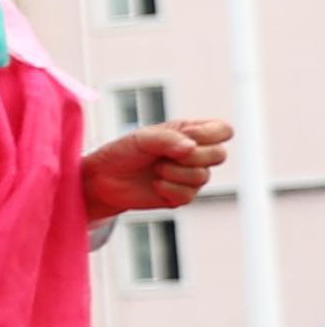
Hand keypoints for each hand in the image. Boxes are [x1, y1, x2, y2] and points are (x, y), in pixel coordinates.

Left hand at [83, 119, 234, 221]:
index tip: (186, 135)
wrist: (103, 179)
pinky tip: (155, 184)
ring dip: (175, 172)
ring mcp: (191, 176)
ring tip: (156, 169)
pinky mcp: (182, 196)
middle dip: (193, 156)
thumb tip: (191, 148)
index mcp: (192, 133)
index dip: (209, 134)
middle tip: (166, 156)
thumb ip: (168, 139)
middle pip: (220, 155)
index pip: (224, 130)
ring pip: (203, 176)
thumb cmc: (123, 151)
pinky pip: (188, 195)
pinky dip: (169, 189)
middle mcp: (196, 154)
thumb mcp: (143, 138)